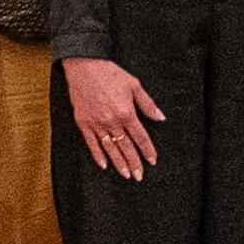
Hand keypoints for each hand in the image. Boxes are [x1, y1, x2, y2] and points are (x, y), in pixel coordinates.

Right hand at [65, 56, 163, 180]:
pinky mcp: (83, 123)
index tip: (152, 161)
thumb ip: (147, 104)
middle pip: (125, 146)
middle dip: (134, 163)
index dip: (147, 150)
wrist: (85, 67)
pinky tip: (104, 165)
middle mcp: (111, 121)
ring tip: (126, 175)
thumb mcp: (134, 85)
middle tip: (139, 176)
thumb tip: (160, 118)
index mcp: (126, 112)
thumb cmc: (111, 74)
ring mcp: (96, 123)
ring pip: (109, 148)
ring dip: (118, 163)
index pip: (140, 137)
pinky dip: (98, 155)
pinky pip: (91, 143)